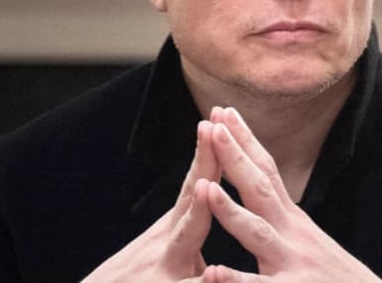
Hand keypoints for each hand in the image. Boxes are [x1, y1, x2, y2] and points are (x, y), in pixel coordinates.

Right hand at [82, 119, 220, 282]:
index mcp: (174, 232)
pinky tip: (212, 274)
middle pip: (191, 196)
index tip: (220, 117)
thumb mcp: (161, 255)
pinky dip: (202, 281)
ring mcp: (165, 270)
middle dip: (205, 162)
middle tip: (211, 127)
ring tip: (208, 186)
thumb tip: (214, 211)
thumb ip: (187, 235)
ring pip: (186, 239)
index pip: (195, 184)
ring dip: (197, 212)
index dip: (208, 152)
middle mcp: (168, 244)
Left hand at [200, 107, 381, 282]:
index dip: (246, 140)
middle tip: (213, 125)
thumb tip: (259, 191)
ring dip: (229, 211)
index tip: (224, 111)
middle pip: (260, 189)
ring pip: (257, 234)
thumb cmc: (334, 278)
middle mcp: (293, 236)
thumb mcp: (308, 241)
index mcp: (292, 221)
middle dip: (235, 157)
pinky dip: (236, 282)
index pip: (267, 171)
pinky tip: (213, 273)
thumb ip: (282, 219)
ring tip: (204, 188)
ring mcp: (292, 265)